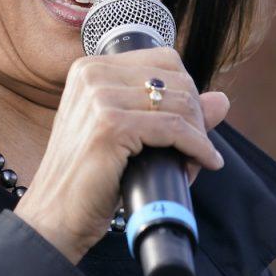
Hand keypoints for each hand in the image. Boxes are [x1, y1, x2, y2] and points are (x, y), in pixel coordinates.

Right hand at [13, 48, 230, 263]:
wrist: (54, 216)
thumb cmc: (88, 178)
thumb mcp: (129, 135)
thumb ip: (171, 111)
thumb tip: (221, 100)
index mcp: (90, 68)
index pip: (164, 60)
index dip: (186, 91)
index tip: (190, 125)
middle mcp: (91, 74)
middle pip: (176, 78)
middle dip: (196, 115)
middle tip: (194, 149)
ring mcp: (99, 97)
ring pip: (179, 103)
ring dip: (198, 136)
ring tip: (192, 162)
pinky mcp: (110, 125)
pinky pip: (175, 129)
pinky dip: (197, 148)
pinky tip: (203, 162)